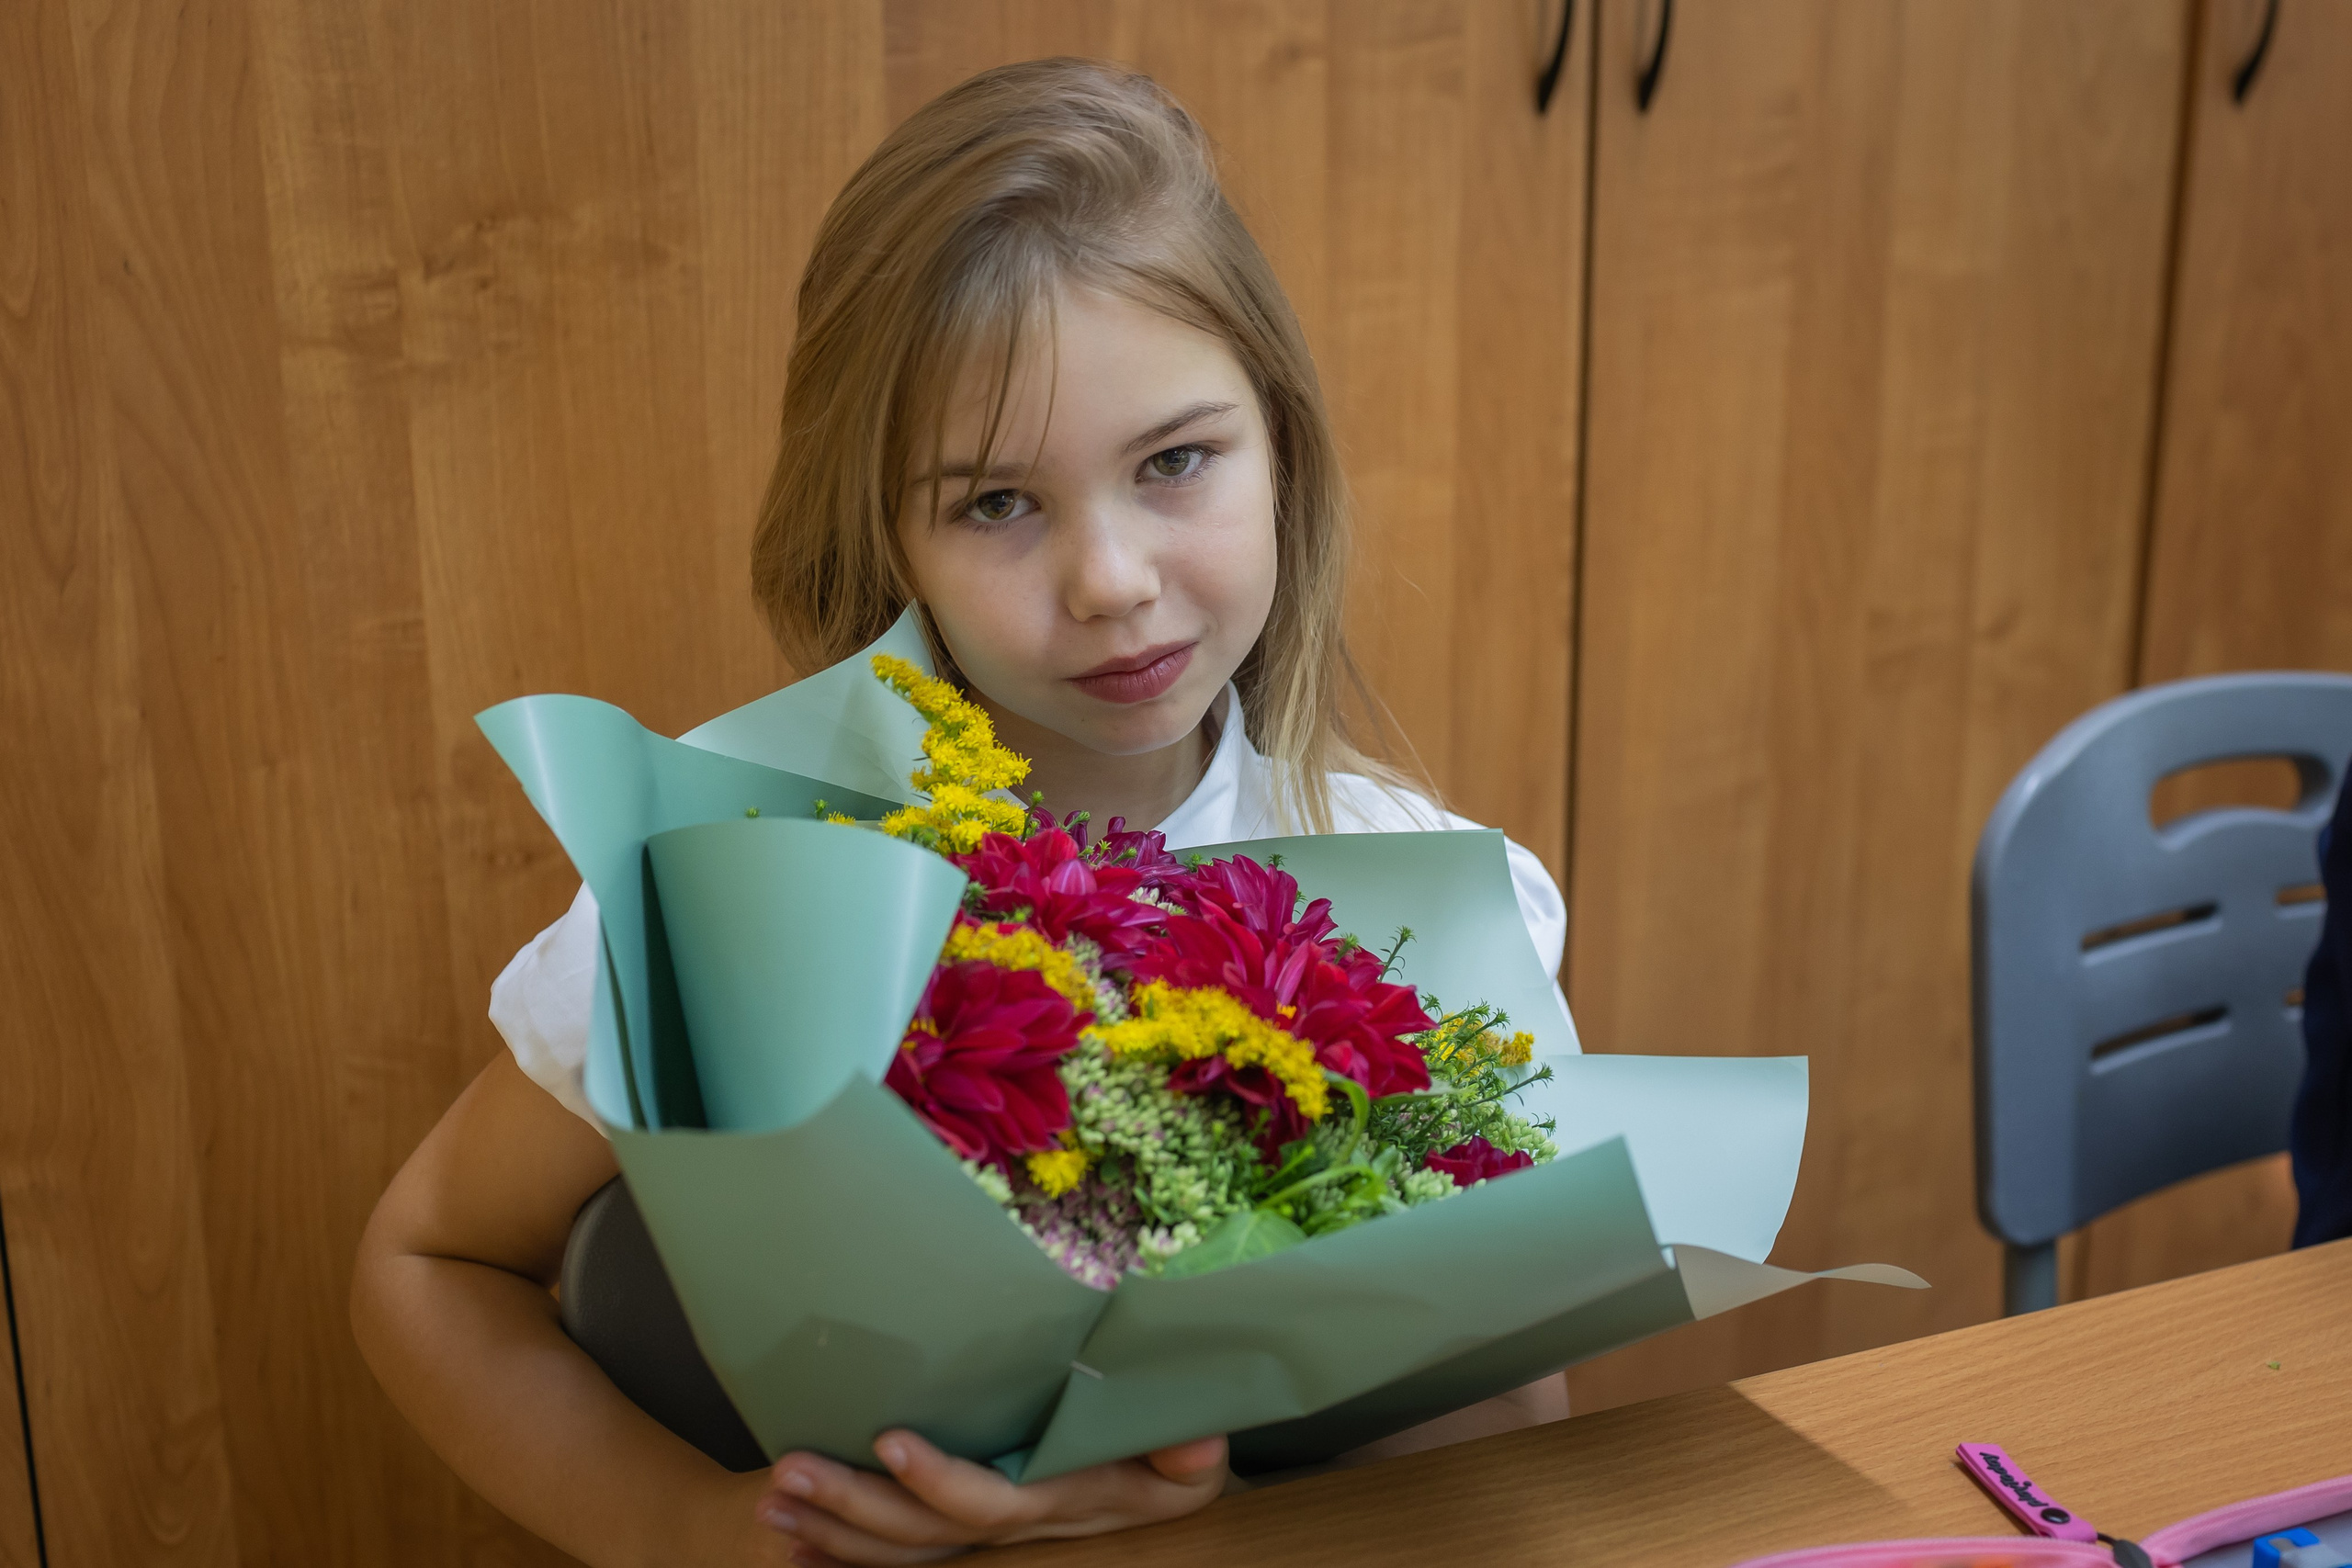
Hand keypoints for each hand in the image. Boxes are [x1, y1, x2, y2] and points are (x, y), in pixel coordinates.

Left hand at [752, 1428, 1229, 1564]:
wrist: (1166, 1494)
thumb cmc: (1175, 1458)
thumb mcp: (1193, 1456)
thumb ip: (1188, 1450)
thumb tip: (1199, 1436)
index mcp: (1058, 1506)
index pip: (990, 1505)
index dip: (939, 1481)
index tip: (888, 1440)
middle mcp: (1012, 1534)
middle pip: (922, 1538)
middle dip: (851, 1509)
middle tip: (785, 1475)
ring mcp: (983, 1539)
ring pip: (898, 1552)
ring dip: (829, 1531)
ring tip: (772, 1502)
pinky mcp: (964, 1533)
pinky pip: (898, 1556)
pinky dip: (840, 1555)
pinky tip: (790, 1545)